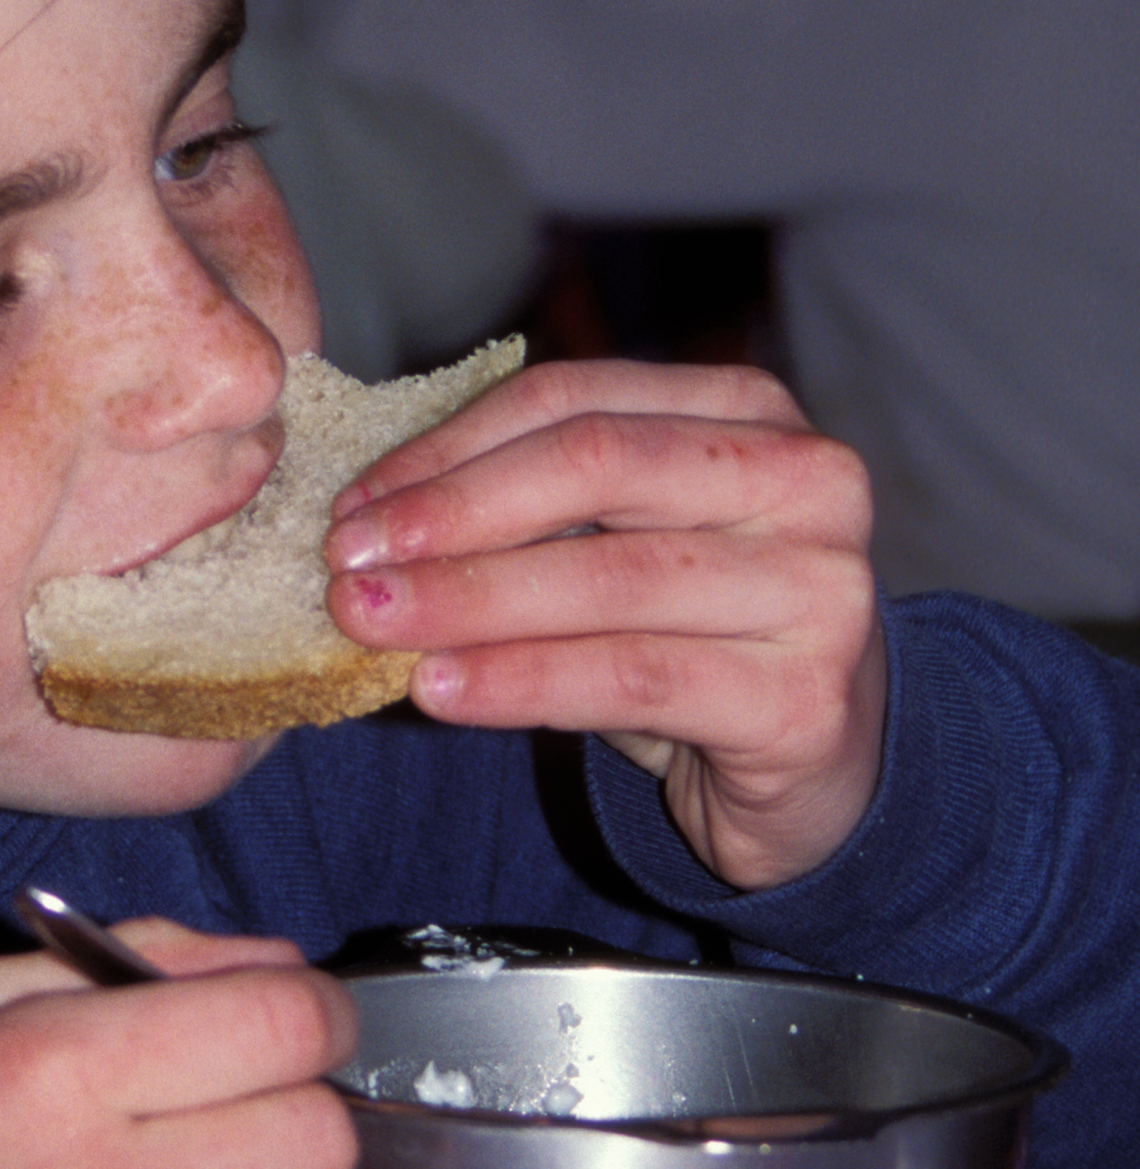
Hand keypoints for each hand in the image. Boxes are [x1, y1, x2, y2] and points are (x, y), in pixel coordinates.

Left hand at [324, 357, 887, 891]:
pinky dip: (521, 680)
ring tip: (372, 624)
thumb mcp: (622, 542)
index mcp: (751, 412)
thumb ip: (531, 505)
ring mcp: (820, 590)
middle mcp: (806, 481)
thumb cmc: (693, 636)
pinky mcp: (805, 698)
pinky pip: (632, 678)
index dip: (450, 447)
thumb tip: (369, 513)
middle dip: (453, 514)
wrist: (816, 768)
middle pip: (597, 467)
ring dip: (470, 600)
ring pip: (610, 578)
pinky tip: (440, 690)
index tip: (355, 504)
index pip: (574, 400)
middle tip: (346, 562)